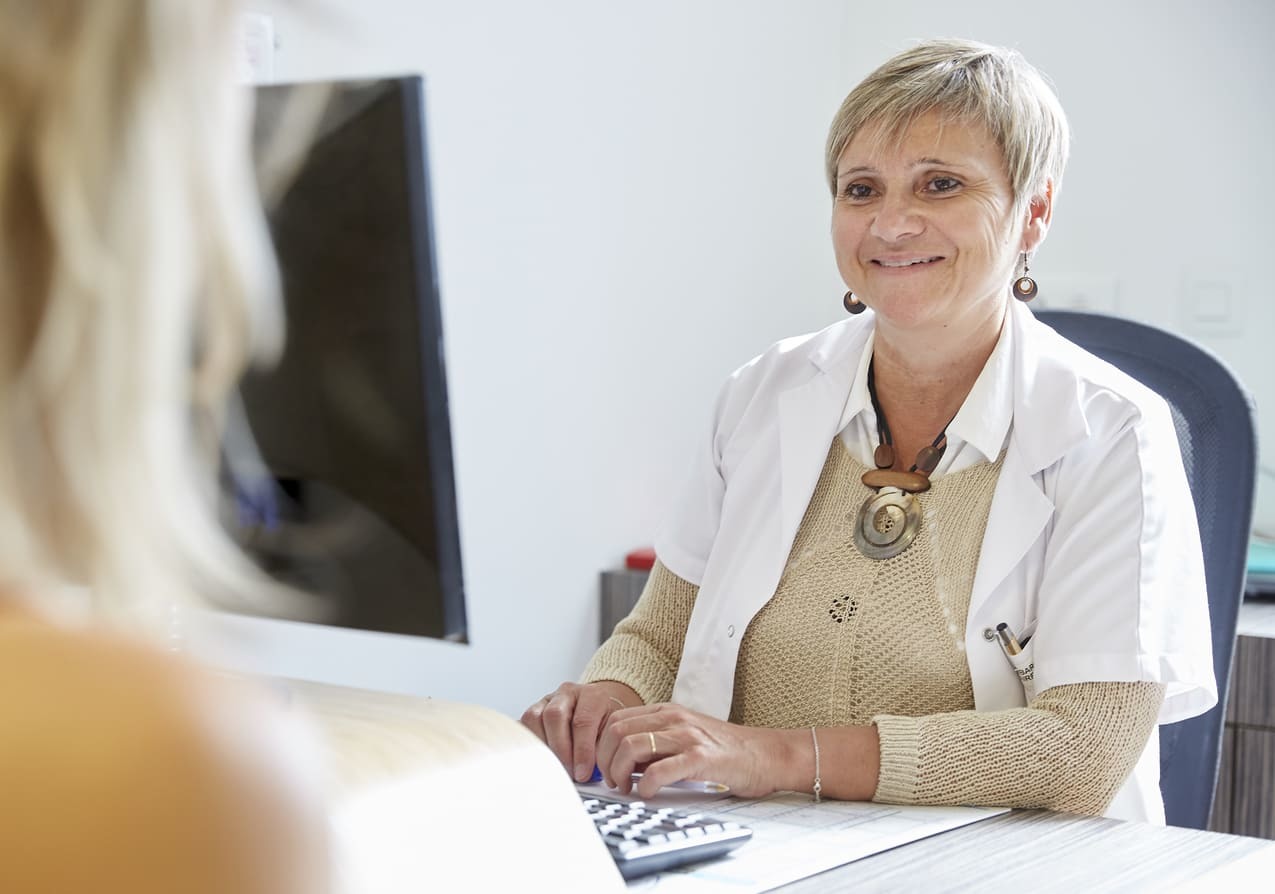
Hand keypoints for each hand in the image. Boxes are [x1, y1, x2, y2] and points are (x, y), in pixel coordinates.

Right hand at [520, 681, 639, 782]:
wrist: (597, 712)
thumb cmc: (604, 726)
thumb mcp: (610, 734)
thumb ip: (601, 750)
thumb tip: (586, 774)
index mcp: (592, 695)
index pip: (583, 721)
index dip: (581, 750)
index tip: (582, 773)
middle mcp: (568, 692)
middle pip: (555, 716)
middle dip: (561, 750)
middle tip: (568, 773)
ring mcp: (548, 699)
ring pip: (535, 718)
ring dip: (544, 747)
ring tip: (555, 767)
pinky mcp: (533, 709)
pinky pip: (523, 724)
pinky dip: (530, 744)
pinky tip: (541, 759)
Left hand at [596, 702, 790, 799]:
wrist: (766, 754)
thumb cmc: (725, 751)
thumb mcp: (684, 737)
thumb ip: (655, 745)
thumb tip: (621, 763)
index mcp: (666, 711)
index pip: (615, 719)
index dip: (600, 745)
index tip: (602, 766)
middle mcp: (673, 718)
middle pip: (616, 731)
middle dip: (604, 759)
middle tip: (611, 781)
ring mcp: (687, 736)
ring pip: (631, 746)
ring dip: (619, 772)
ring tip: (624, 788)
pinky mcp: (701, 758)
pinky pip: (659, 771)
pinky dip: (644, 786)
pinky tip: (647, 793)